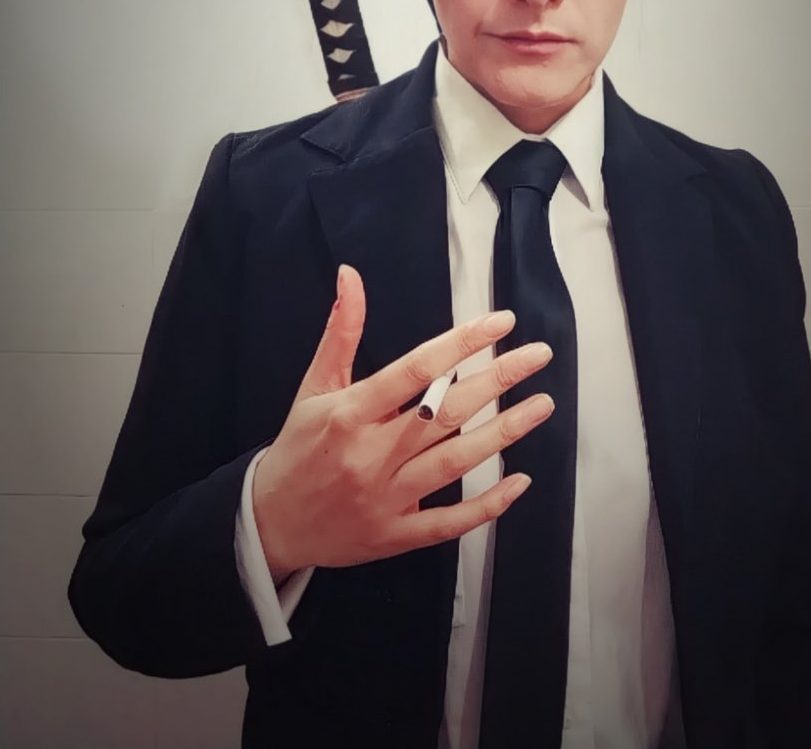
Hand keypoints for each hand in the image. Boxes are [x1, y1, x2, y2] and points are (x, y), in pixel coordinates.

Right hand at [251, 264, 553, 579]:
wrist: (270, 524)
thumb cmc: (298, 448)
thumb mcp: (314, 386)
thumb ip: (340, 331)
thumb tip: (350, 276)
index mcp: (349, 413)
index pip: (416, 370)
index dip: (462, 344)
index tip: (500, 322)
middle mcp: (370, 455)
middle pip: (444, 413)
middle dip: (496, 380)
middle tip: (538, 355)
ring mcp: (385, 498)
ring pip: (454, 462)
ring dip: (504, 433)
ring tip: (541, 405)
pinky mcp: (395, 534)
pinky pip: (449, 522)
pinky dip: (487, 505)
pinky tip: (519, 481)